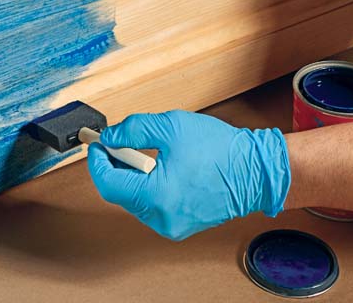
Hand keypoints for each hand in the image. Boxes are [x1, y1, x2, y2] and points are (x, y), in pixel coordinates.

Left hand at [87, 110, 290, 240]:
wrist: (256, 172)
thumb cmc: (221, 150)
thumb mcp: (170, 127)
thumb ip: (134, 130)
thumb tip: (111, 136)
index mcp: (156, 196)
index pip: (108, 184)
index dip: (97, 162)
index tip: (97, 145)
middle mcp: (161, 218)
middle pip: (120, 193)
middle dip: (115, 166)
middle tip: (119, 143)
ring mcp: (172, 226)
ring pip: (135, 200)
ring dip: (133, 176)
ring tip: (146, 154)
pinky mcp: (181, 226)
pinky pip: (153, 205)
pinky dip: (149, 186)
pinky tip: (160, 168)